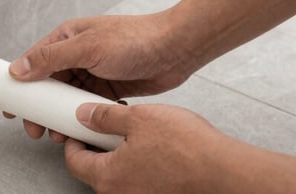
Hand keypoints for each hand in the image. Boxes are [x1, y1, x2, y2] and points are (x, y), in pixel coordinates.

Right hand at [6, 12, 196, 140]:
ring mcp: (94, 71)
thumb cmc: (135, 38)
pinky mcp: (109, 88)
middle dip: (40, 108)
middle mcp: (78, 54)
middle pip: (49, 85)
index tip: (10, 106)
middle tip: (35, 129)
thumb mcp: (88, 47)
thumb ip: (52, 58)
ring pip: (67, 99)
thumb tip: (18, 68)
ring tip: (59, 134)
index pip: (34, 61)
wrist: (175, 48)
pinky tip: (82, 131)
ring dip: (61, 117)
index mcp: (68, 37)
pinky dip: (83, 120)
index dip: (20, 84)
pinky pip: (88, 107)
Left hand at [65, 102, 230, 192]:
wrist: (221, 170)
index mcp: (108, 177)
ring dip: (120, 153)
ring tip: (138, 132)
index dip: (73, 139)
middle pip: (94, 170)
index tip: (79, 126)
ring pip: (117, 175)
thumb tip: (85, 115)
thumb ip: (105, 117)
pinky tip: (154, 147)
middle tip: (109, 125)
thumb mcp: (139, 117)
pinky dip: (138, 164)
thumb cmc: (186, 147)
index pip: (74, 161)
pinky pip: (137, 180)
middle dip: (98, 145)